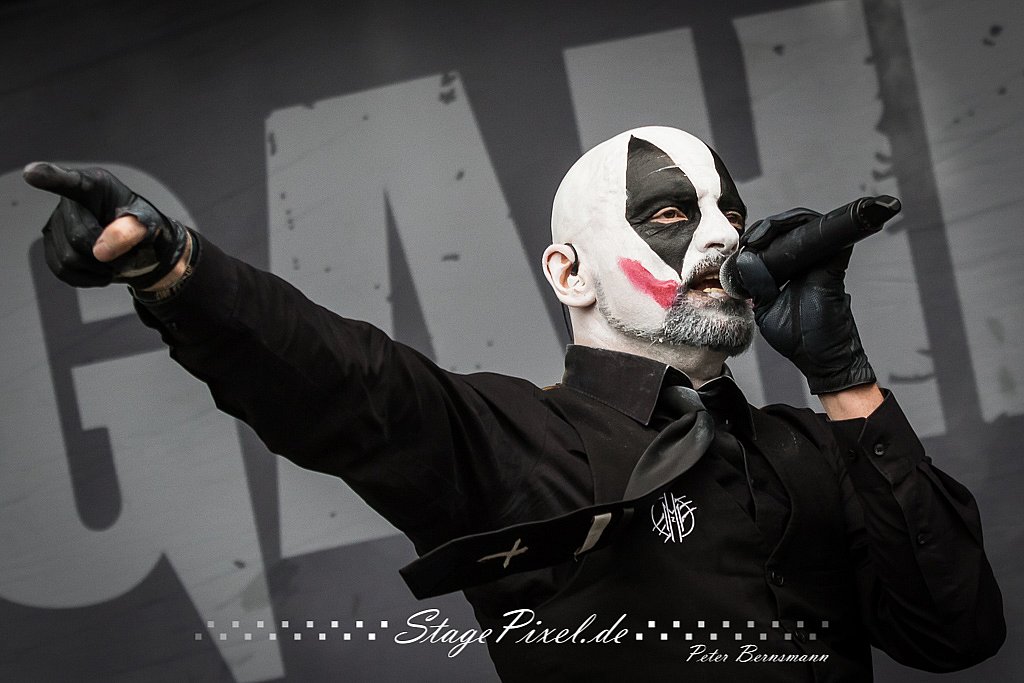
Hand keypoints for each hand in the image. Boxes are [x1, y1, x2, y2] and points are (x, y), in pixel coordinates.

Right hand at [22, 163, 188, 288]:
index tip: (32, 173)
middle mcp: (68, 201)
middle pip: (78, 237)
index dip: (49, 176)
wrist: (139, 245)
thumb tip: (100, 251)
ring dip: (97, 269)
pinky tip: (99, 270)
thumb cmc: (141, 226)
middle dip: (106, 254)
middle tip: (125, 254)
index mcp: (95, 185)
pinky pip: (62, 271)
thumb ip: (131, 231)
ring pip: (68, 259)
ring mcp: (56, 222)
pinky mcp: (52, 244)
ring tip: (113, 260)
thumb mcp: (148, 224)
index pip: (69, 181)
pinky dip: (86, 278)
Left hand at [744, 208, 875, 394]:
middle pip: (789, 229)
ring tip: (758, 237)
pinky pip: (825, 235)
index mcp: (789, 273)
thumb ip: (755, 285)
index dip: (758, 238)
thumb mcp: (764, 309)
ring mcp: (822, 262)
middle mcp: (807, 263)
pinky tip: (780, 236)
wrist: (820, 358)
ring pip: (805, 226)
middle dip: (766, 228)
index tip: (741, 246)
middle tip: (749, 239)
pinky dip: (804, 226)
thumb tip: (744, 262)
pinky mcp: (833, 264)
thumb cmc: (798, 338)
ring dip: (780, 224)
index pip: (774, 243)